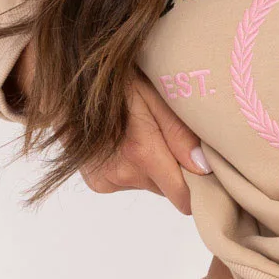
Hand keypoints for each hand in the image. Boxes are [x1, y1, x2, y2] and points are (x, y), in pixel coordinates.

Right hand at [80, 71, 207, 214]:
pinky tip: (126, 142)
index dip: (199, 186)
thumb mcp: (155, 94)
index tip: (208, 170)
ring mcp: (107, 180)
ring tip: (144, 134)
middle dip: (175, 168)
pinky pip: (133, 182)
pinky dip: (136, 168)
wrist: (70, 84)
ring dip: (155, 167)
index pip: (183, 196)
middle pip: (168, 188)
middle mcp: (122, 173)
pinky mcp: (98, 183)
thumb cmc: (118, 81)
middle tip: (169, 134)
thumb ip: (180, 133)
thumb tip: (204, 169)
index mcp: (140, 153)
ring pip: (152, 185)